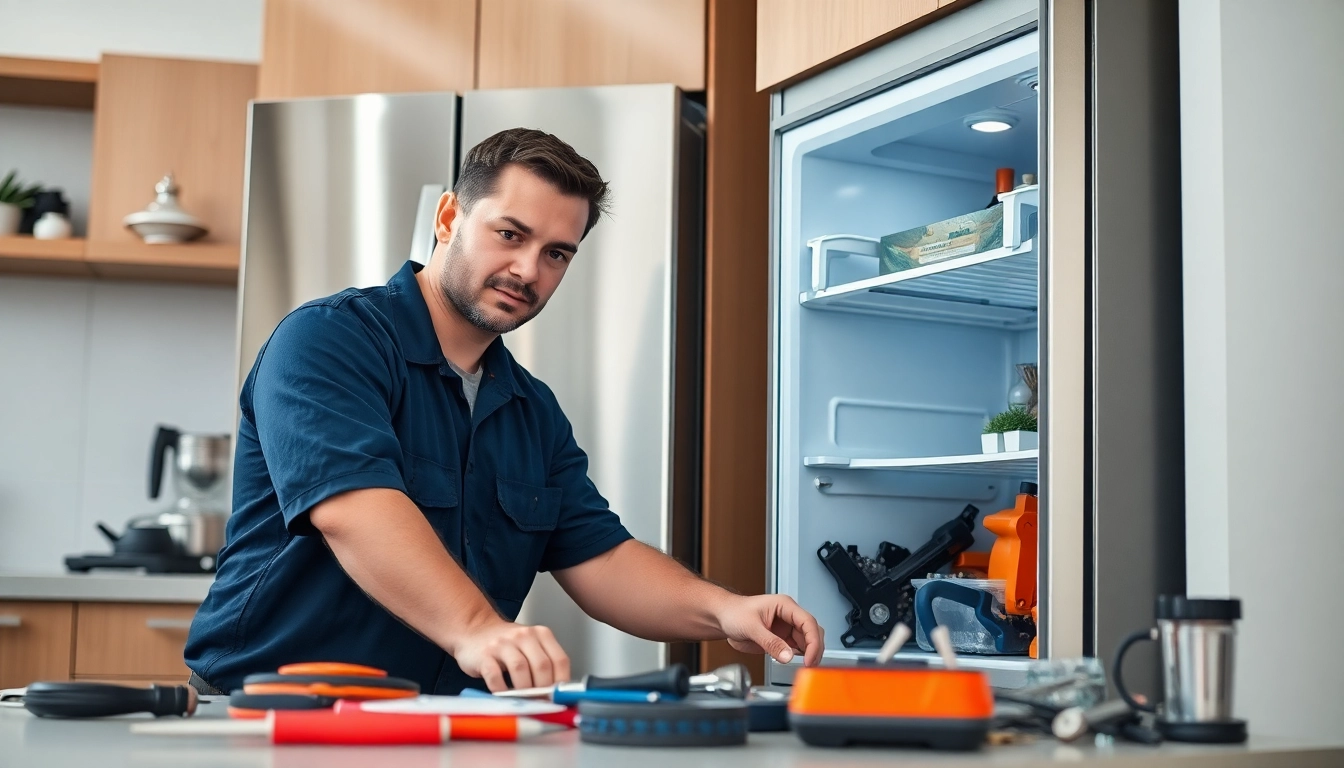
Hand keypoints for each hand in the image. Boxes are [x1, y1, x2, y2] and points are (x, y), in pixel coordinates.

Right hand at [450, 617, 570, 691]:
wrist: (475, 630)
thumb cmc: (507, 645)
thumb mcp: (530, 647)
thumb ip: (545, 664)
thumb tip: (558, 694)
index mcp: (541, 634)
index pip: (560, 660)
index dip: (561, 682)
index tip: (559, 697)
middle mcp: (523, 635)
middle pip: (542, 665)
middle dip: (544, 689)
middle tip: (541, 702)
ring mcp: (502, 644)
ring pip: (520, 668)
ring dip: (524, 690)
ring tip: (524, 700)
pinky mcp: (484, 655)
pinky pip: (495, 675)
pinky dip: (501, 690)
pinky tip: (503, 695)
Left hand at [716, 594, 824, 665]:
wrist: (723, 618)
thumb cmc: (734, 612)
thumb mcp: (751, 627)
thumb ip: (770, 642)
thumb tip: (787, 656)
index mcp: (785, 606)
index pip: (808, 622)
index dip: (813, 641)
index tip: (809, 658)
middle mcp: (789, 616)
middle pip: (812, 632)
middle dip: (815, 648)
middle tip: (810, 665)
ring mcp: (786, 628)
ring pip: (808, 641)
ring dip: (809, 653)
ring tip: (805, 666)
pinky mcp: (782, 639)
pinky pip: (797, 649)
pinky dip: (801, 657)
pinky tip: (797, 663)